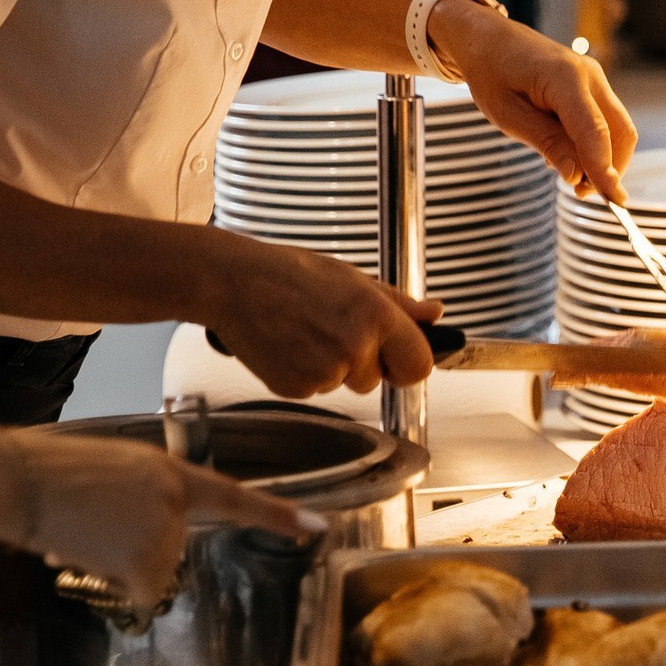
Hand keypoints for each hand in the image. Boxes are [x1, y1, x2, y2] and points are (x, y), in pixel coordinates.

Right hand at [1, 429, 319, 605]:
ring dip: (114, 564)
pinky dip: (110, 582)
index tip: (317, 527)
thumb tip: (136, 545)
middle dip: (131, 549)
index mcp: (168, 472)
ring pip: (150, 574)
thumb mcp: (110, 470)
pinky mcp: (145, 562)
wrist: (13, 479)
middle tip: (90, 521)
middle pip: (170, 551)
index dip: (276, 514)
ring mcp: (164, 533)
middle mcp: (176, 501)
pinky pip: (137, 592)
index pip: (233, 496)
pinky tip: (84, 551)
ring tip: (80, 529)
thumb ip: (143, 498)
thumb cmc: (47, 474)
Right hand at [197, 237, 440, 399]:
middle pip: (378, 379)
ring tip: (304, 331)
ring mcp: (325, 371)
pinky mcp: (296, 387)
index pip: (420, 365)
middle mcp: (355, 346)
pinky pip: (314, 391)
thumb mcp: (351, 278)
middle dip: (363, 362)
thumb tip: (434, 314)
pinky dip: (303, 374)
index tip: (398, 358)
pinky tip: (287, 345)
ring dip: (331, 367)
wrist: (231, 282)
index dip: (409, 364)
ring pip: (344, 385)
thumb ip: (398, 302)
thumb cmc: (287, 274)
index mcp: (376, 315)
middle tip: (330, 329)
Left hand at [431, 0, 637, 202]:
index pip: (595, 132)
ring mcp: (595, 79)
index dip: (605, 169)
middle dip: (609, 168)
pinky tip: (569, 153)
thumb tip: (576, 175)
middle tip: (582, 192)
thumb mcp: (508, 115)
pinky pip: (606, 122)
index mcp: (565, 77)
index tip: (613, 200)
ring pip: (618, 129)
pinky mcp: (593, 86)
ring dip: (604, 158)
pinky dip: (596, 145)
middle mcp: (589, 75)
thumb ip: (546, 143)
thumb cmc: (492, 72)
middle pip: (620, 133)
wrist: (488, 39)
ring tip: (572, 174)